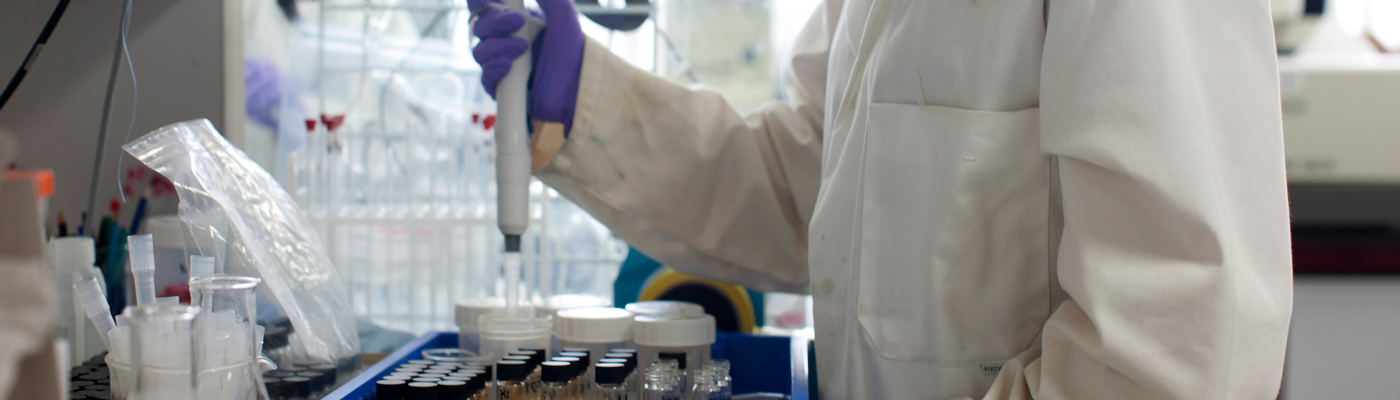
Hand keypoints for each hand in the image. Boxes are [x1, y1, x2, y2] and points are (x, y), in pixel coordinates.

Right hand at [471, 0, 583, 133]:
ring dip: (497, 46)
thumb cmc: (572, 49)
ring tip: (522, 47)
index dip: (479, 2)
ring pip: (480, 52)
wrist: (580, 82)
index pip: (484, 8)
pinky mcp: (502, 88)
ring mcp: (501, 64)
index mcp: (511, 21)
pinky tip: (508, 64)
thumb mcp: (562, 15)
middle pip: (480, 28)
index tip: (488, 0)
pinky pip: (486, 78)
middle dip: (494, 22)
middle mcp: (502, 41)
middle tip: (518, 22)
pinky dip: (493, 69)